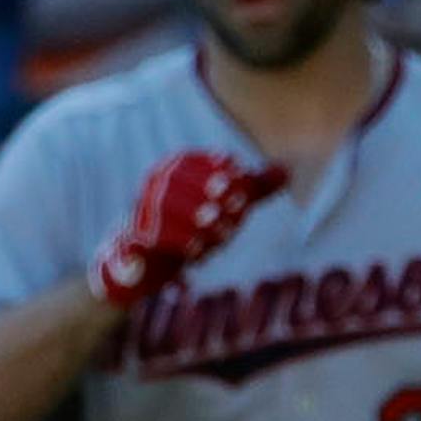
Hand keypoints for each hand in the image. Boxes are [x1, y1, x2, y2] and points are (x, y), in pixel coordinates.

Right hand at [89, 151, 288, 308]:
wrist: (149, 257)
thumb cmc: (192, 223)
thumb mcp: (225, 205)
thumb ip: (253, 189)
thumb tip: (286, 170)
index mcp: (176, 167)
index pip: (198, 162)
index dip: (222, 173)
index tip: (244, 188)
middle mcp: (154, 183)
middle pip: (180, 185)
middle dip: (211, 198)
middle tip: (237, 213)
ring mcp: (142, 210)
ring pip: (167, 212)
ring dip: (197, 225)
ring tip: (220, 238)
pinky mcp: (134, 238)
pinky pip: (153, 239)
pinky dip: (177, 244)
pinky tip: (196, 251)